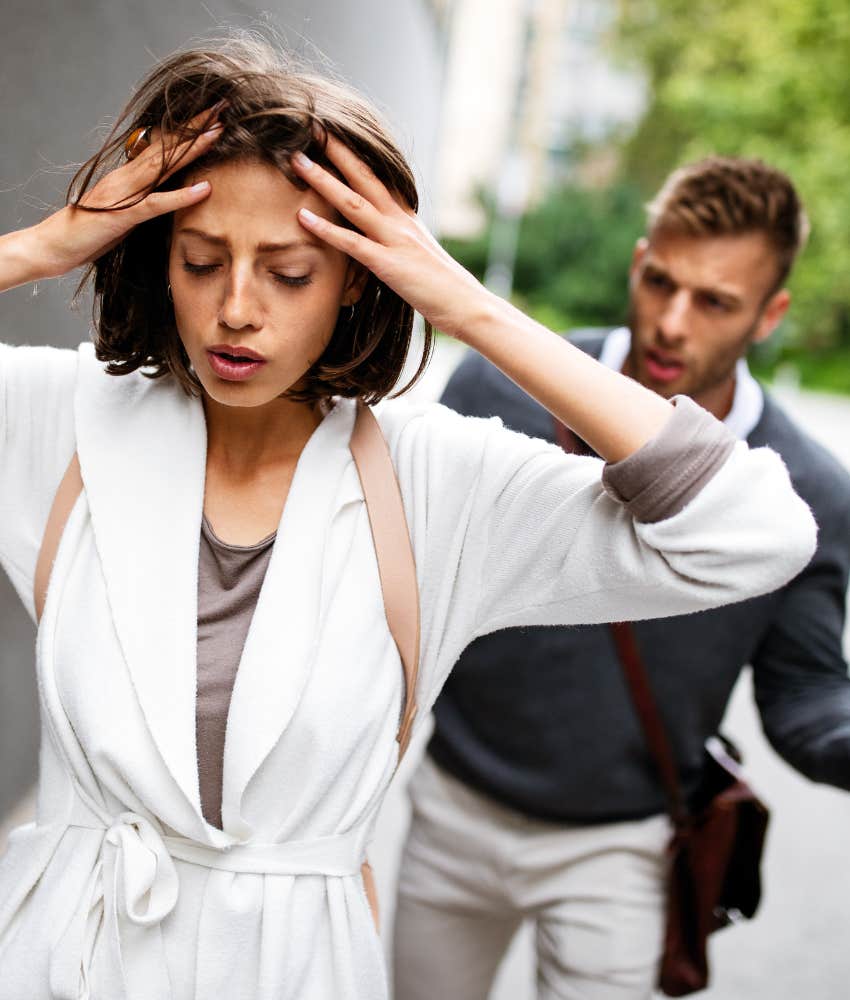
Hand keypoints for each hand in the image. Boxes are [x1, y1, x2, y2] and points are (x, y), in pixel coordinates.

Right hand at [32, 107, 224, 279]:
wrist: (55, 245)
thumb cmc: (88, 232)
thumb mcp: (121, 211)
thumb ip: (141, 199)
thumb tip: (162, 194)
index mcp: (127, 176)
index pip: (160, 147)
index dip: (185, 132)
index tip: (210, 117)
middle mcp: (126, 177)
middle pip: (165, 147)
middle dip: (194, 128)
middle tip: (220, 109)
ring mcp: (125, 194)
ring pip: (163, 166)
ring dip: (192, 149)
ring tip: (217, 133)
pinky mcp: (123, 215)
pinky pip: (157, 204)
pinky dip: (181, 196)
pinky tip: (204, 189)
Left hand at [290, 135, 489, 338]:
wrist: (468, 305)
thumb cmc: (446, 289)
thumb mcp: (421, 257)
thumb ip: (401, 244)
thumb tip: (385, 242)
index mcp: (408, 219)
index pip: (380, 178)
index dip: (356, 156)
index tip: (334, 136)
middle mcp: (401, 222)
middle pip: (365, 178)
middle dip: (337, 152)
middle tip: (312, 129)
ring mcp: (395, 241)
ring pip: (354, 202)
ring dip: (323, 180)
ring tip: (297, 162)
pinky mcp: (389, 265)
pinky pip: (352, 243)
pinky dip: (326, 229)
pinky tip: (303, 217)